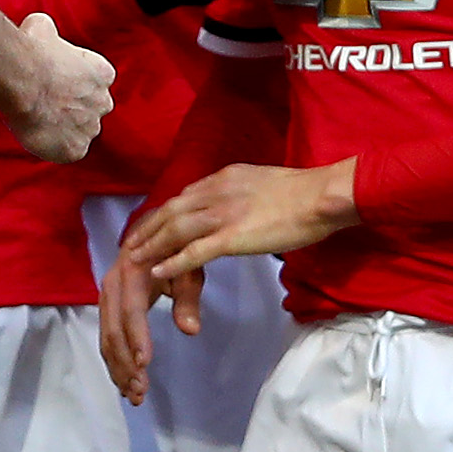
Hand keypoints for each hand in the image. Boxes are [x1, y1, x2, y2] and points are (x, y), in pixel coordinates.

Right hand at [1, 10, 117, 162]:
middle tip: (45, 104)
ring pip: (80, 131)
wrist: (23, 78)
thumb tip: (40, 26)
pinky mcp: (76, 150)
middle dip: (73, 108)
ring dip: (63, 128)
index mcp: (103, 73)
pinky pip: (68, 152)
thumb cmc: (32, 50)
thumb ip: (48, 32)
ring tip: (38, 120)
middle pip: (91, 109)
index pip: (95, 82)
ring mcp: (90, 128)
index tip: (55, 83)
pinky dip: (54, 147)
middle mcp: (103, 102)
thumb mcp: (42, 27)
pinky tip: (37, 135)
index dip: (73, 83)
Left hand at [103, 160, 358, 392]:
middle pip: (170, 209)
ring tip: (133, 260)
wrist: (322, 196)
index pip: (184, 195)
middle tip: (130, 244)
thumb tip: (238, 201)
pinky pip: (195, 251)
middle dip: (147, 228)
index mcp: (224, 179)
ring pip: (175, 229)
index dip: (164, 212)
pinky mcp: (233, 236)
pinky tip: (158, 272)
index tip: (151, 224)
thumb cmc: (304, 194)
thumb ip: (244, 192)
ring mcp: (223, 213)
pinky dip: (173, 262)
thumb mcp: (263, 183)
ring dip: (151, 245)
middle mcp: (217, 191)